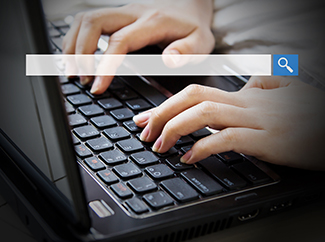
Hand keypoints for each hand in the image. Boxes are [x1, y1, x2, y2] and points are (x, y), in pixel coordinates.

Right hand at [62, 0, 214, 93]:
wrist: (190, 6)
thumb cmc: (193, 27)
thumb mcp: (201, 41)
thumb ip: (188, 51)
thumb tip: (169, 61)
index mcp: (152, 22)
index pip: (120, 42)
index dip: (105, 65)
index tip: (97, 87)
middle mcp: (133, 13)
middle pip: (93, 22)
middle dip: (80, 53)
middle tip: (82, 79)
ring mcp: (123, 12)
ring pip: (86, 19)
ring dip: (74, 45)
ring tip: (74, 70)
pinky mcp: (117, 16)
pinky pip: (89, 21)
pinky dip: (77, 38)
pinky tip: (77, 56)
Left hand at [133, 77, 324, 169]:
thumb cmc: (307, 116)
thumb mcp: (281, 97)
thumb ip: (262, 89)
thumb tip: (249, 85)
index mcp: (245, 96)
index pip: (196, 92)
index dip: (168, 104)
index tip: (147, 118)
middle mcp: (246, 104)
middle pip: (194, 97)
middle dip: (162, 112)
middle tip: (143, 130)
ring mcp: (257, 120)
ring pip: (206, 114)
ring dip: (175, 128)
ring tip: (158, 145)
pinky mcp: (268, 139)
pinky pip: (228, 139)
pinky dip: (203, 148)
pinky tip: (188, 158)